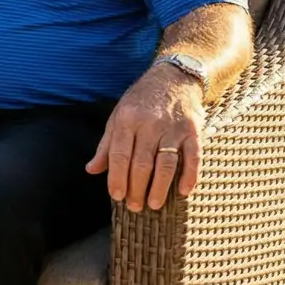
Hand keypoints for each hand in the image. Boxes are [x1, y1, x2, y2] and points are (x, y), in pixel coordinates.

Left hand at [86, 66, 204, 211]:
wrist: (174, 77)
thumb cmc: (142, 100)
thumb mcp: (118, 116)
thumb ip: (106, 145)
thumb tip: (91, 170)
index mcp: (127, 119)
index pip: (119, 154)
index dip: (117, 178)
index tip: (116, 196)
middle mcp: (150, 124)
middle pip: (142, 163)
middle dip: (137, 188)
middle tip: (134, 206)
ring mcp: (173, 128)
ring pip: (166, 163)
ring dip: (160, 187)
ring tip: (154, 204)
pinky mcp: (194, 131)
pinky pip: (193, 157)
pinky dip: (190, 176)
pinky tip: (184, 191)